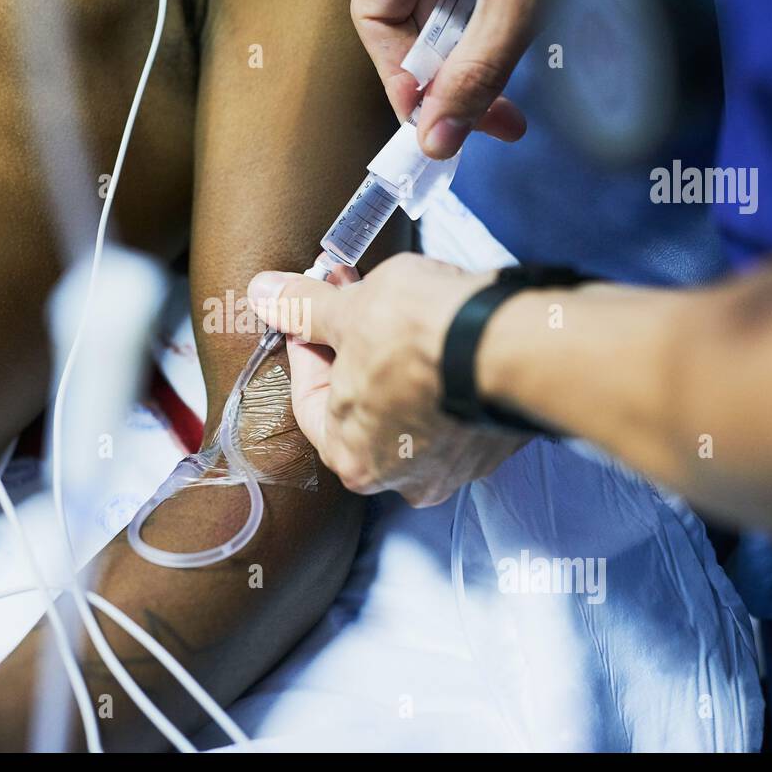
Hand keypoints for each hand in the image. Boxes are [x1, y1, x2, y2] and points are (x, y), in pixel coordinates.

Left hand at [247, 254, 527, 506]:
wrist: (509, 341)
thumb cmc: (417, 334)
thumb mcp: (347, 310)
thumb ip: (302, 308)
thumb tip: (262, 294)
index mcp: (351, 458)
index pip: (310, 398)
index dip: (307, 344)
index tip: (312, 310)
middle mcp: (402, 478)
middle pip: (363, 405)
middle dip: (355, 349)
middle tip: (356, 302)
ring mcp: (455, 466)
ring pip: (411, 407)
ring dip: (402, 361)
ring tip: (408, 311)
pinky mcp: (496, 443)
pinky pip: (455, 407)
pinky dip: (445, 374)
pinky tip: (449, 335)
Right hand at [352, 0, 617, 156]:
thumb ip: (477, 72)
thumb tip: (436, 137)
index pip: (378, 22)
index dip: (403, 77)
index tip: (437, 119)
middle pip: (414, 17)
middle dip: (453, 72)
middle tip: (494, 118)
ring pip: (449, 3)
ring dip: (480, 47)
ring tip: (518, 78)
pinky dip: (498, 12)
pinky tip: (529, 30)